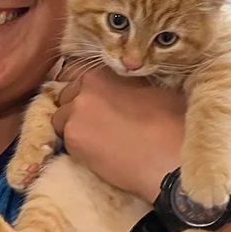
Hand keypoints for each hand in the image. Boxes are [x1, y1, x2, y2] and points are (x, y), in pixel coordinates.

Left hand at [52, 68, 184, 201]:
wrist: (169, 159)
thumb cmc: (171, 125)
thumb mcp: (152, 91)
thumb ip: (128, 86)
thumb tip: (125, 90)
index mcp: (103, 72)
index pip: (73, 72)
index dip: (79, 86)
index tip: (88, 98)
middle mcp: (84, 88)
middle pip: (65, 96)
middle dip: (74, 107)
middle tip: (94, 123)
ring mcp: (74, 113)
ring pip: (60, 119)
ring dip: (71, 126)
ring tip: (95, 140)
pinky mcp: (72, 139)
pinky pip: (64, 140)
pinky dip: (75, 146)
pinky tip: (95, 153)